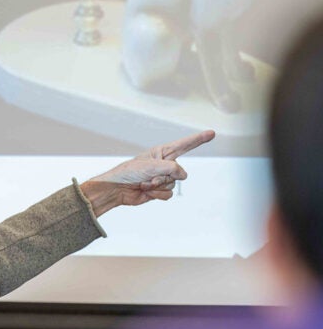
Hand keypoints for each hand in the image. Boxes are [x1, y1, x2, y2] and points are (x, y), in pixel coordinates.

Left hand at [80, 130, 214, 216]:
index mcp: (162, 152)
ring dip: (158, 186)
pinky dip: (158, 195)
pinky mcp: (159, 191)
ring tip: (144, 184)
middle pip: (178, 172)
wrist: (117, 190)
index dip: (199, 139)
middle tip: (147, 177)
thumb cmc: (129, 172)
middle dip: (163, 177)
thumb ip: (171, 168)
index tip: (212, 133)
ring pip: (173, 185)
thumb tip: (183, 175)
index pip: (185, 145)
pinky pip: (168, 195)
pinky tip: (147, 192)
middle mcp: (164, 164)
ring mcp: (162, 178)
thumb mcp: (151, 166)